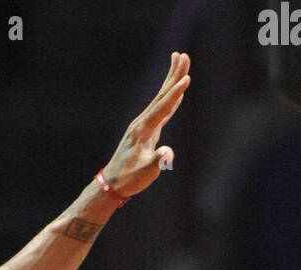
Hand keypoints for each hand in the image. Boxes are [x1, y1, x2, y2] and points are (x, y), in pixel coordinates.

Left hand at [100, 52, 190, 197]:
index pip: (163, 108)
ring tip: (180, 61)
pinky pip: (161, 109)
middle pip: (162, 95)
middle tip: (184, 55)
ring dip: (171, 80)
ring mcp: (143, 125)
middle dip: (174, 75)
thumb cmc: (129, 179)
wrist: (113, 183)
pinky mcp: (146, 130)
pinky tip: (176, 91)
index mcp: (143, 130)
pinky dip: (170, 97)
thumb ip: (158, 161)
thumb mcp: (145, 173)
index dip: (175, 93)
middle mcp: (142, 123)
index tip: (187, 78)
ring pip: (161, 98)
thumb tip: (168, 154)